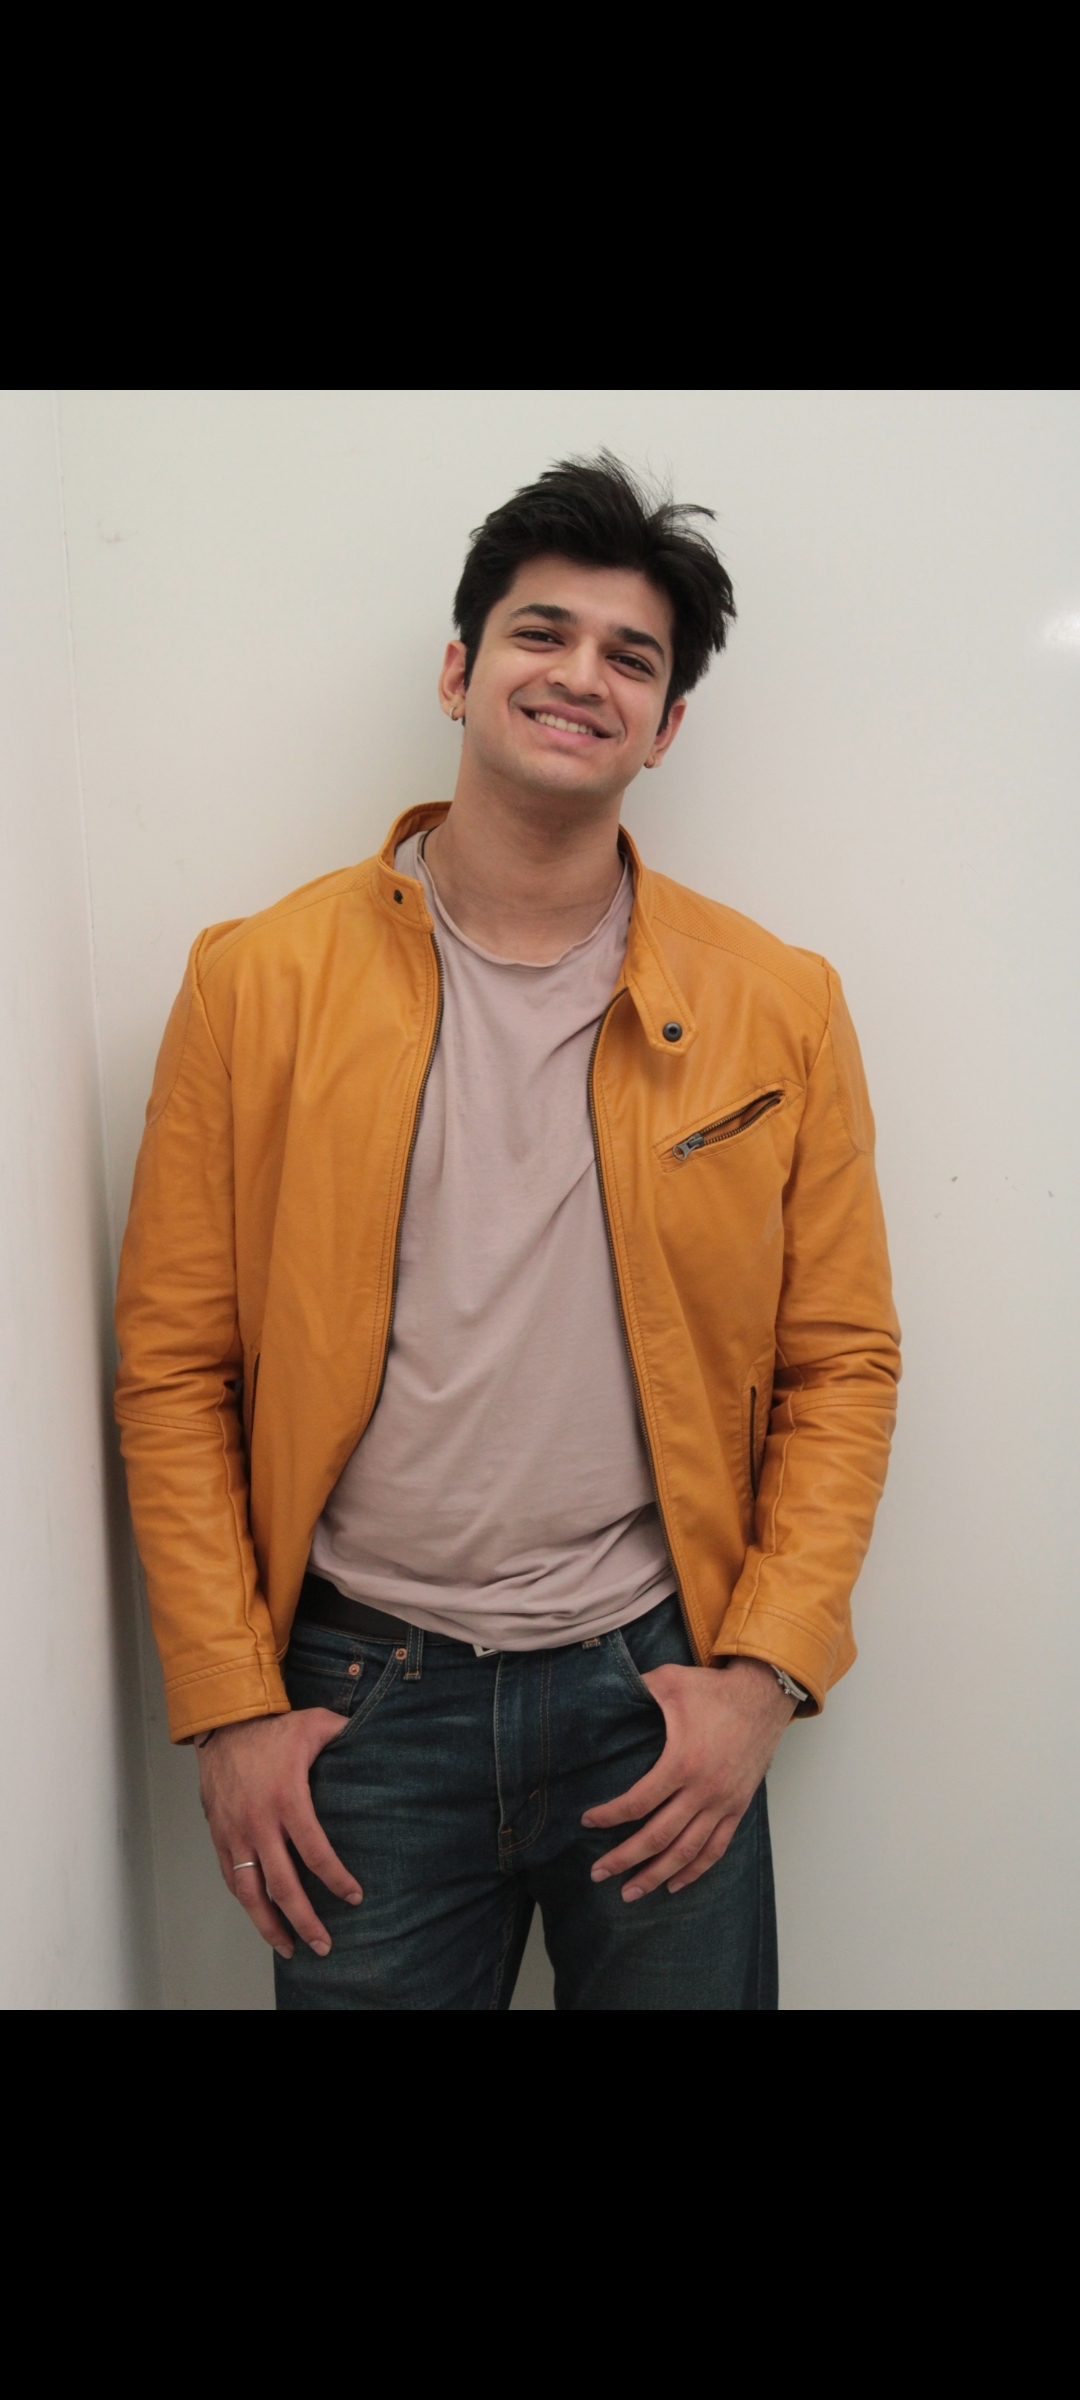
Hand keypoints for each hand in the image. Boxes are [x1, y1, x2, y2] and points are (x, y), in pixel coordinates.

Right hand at [198, 1710, 361, 1958]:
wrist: (222, 1725)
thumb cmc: (273, 1729)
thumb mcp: (316, 1725)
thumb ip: (348, 1735)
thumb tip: (382, 1737)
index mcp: (287, 1799)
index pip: (315, 1852)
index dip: (336, 1880)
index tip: (355, 1898)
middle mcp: (259, 1823)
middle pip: (282, 1885)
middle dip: (304, 1920)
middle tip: (324, 1945)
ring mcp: (235, 1833)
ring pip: (250, 1892)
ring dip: (269, 1925)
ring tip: (290, 1948)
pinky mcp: (219, 1836)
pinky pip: (231, 1878)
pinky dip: (247, 1901)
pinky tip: (263, 1916)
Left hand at [582, 1657, 795, 1900]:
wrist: (763, 1695)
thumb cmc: (713, 1690)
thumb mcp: (668, 1681)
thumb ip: (634, 1690)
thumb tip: (600, 1691)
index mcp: (682, 1762)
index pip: (638, 1802)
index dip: (609, 1816)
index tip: (587, 1821)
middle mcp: (703, 1790)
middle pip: (658, 1837)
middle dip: (624, 1859)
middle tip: (598, 1874)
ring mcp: (723, 1803)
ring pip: (687, 1851)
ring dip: (657, 1875)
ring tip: (631, 1893)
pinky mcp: (738, 1807)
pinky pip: (716, 1848)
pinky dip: (695, 1871)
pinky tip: (674, 1885)